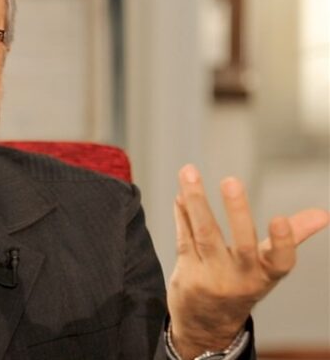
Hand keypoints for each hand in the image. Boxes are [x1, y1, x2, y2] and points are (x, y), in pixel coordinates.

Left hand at [167, 164, 328, 358]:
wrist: (207, 324)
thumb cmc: (243, 284)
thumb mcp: (269, 267)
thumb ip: (291, 238)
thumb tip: (324, 215)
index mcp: (266, 275)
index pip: (281, 262)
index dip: (284, 242)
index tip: (280, 219)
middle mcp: (240, 279)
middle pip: (240, 244)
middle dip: (236, 212)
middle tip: (231, 181)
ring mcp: (212, 277)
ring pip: (204, 234)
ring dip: (196, 200)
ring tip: (188, 171)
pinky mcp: (186, 274)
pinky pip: (184, 238)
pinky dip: (182, 214)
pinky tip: (180, 194)